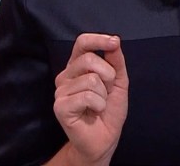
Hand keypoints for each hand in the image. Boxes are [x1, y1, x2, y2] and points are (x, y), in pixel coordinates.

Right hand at [52, 33, 128, 164]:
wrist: (104, 139)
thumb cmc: (109, 110)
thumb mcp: (119, 82)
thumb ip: (116, 61)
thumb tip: (114, 41)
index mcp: (77, 66)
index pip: (82, 43)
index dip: (98, 39)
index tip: (114, 42)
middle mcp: (66, 76)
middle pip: (89, 59)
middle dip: (108, 75)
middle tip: (107, 92)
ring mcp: (61, 91)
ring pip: (91, 79)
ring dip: (104, 94)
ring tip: (99, 105)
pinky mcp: (60, 106)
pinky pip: (87, 96)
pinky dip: (99, 105)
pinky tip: (94, 112)